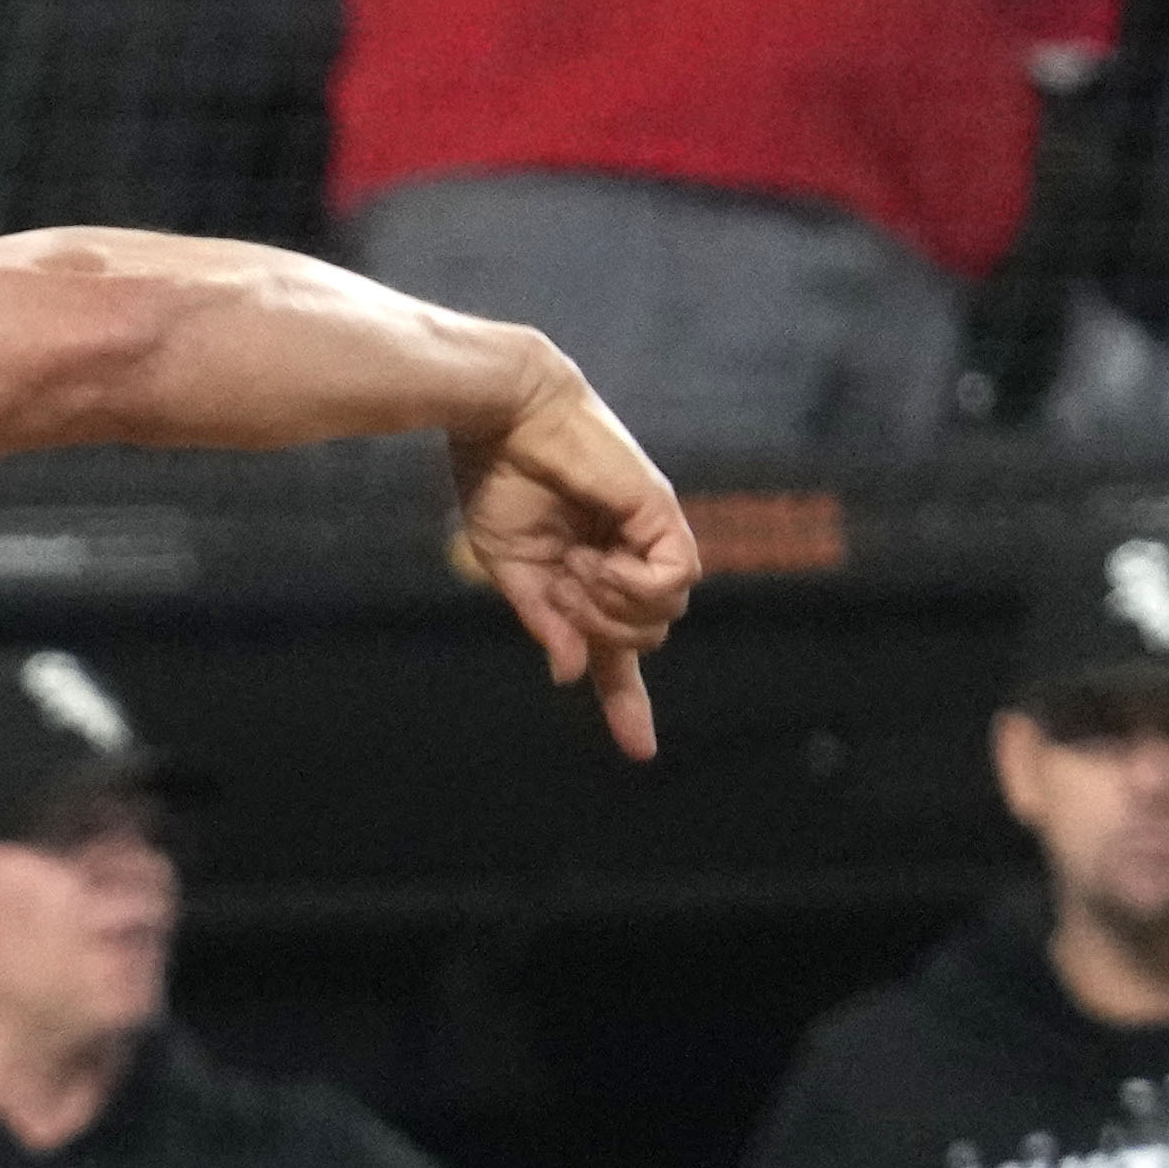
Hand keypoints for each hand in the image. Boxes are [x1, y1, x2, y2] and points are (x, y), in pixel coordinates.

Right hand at [443, 348, 692, 757]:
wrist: (502, 415)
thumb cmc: (496, 479)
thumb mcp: (510, 566)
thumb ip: (546, 620)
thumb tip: (573, 674)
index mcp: (587, 579)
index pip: (621, 654)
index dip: (627, 705)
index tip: (639, 753)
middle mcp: (627, 561)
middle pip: (646, 638)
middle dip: (601, 632)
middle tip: (562, 591)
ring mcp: (648, 536)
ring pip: (666, 613)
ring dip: (612, 607)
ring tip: (575, 566)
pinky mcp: (659, 512)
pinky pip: (673, 577)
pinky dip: (635, 584)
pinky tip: (599, 560)